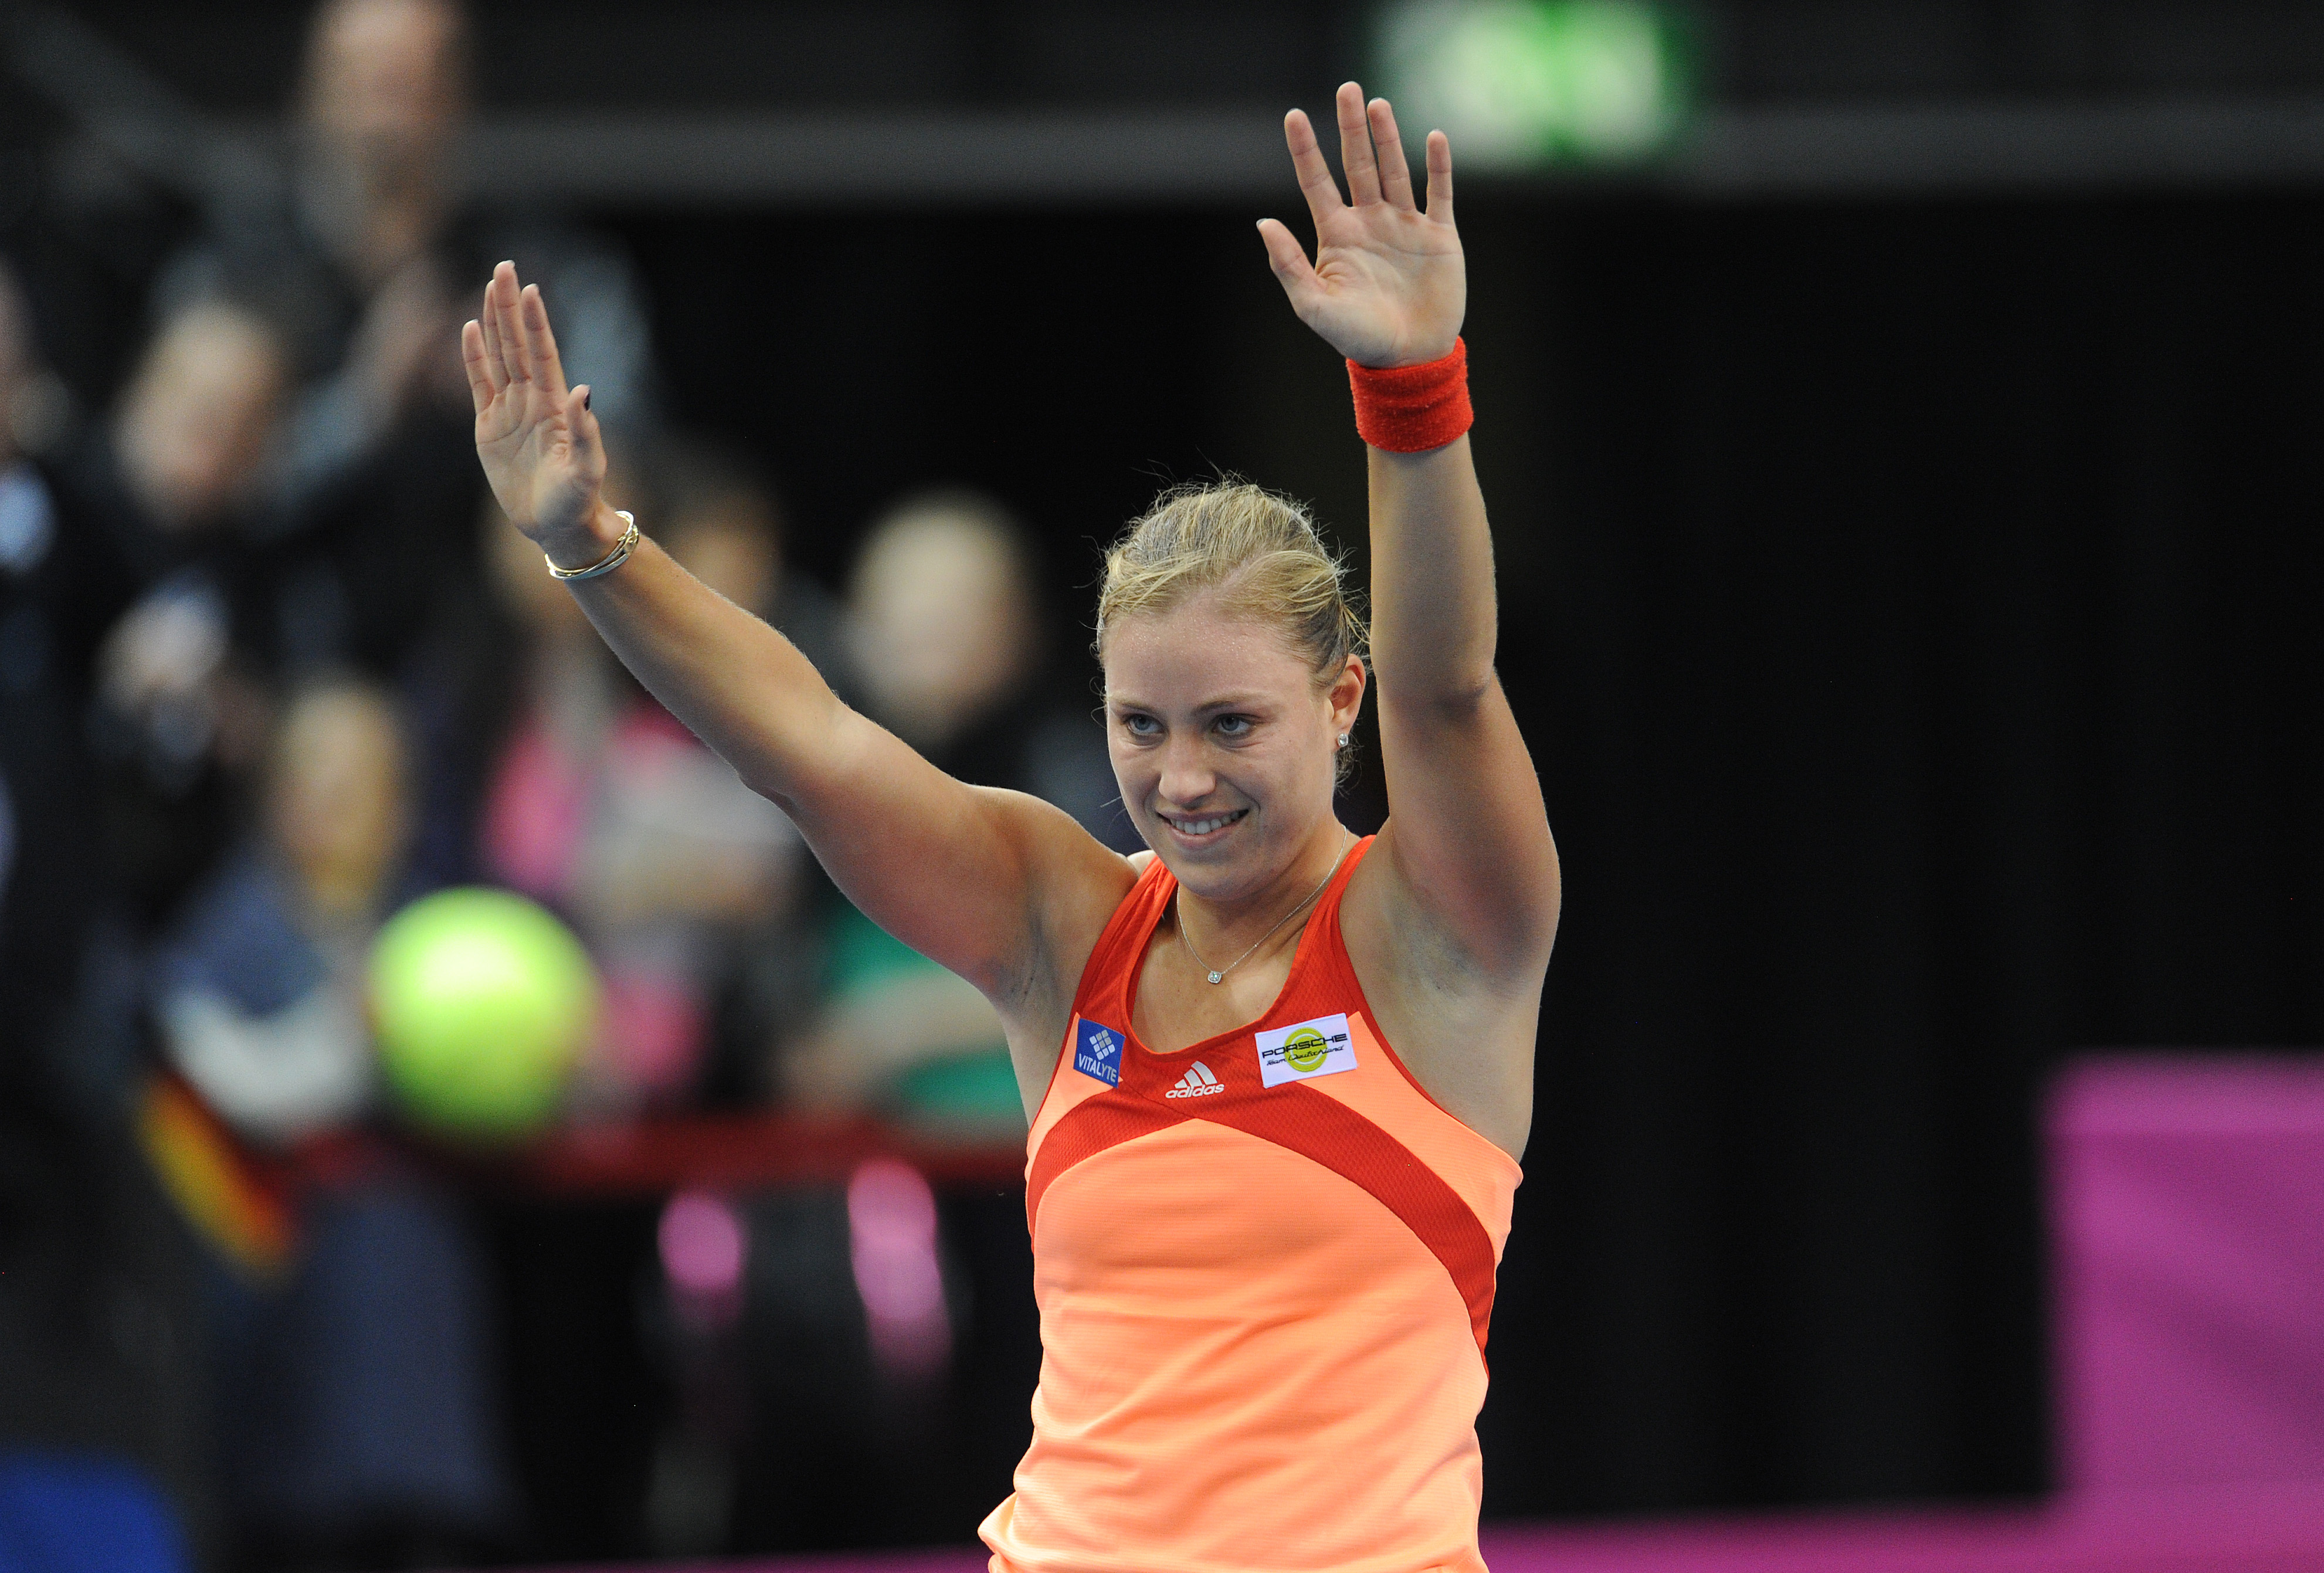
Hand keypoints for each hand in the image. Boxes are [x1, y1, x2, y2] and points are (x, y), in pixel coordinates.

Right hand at [461, 261, 613, 562]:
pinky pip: (478, 384)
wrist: (557, 526)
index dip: (536, 322)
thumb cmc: (577, 499)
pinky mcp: (489, 427)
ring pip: (498, 356)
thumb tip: (585, 392)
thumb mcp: (586, 470)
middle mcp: (532, 400)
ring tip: (490, 286)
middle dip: (511, 307)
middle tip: (504, 267)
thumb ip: (586, 433)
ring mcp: (509, 410)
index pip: (542, 353)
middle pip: (518, 344)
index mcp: (556, 405)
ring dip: (493, 323)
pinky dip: (473, 357)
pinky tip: (469, 329)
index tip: (531, 289)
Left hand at [1258, 83, 1463, 368]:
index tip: (1293, 115)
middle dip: (1351, 128)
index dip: (1305, 150)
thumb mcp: (1313, 305)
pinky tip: (1432, 137)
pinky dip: (1437, 166)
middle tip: (1348, 88)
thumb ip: (1288, 264)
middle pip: (1358, 164)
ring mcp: (1405, 226)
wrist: (1408, 359)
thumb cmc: (1356, 338)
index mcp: (1338, 236)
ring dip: (1388, 137)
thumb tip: (1263, 222)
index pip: (1317, 183)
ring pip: (1395, 170)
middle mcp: (1370, 223)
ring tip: (1377, 105)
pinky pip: (1439, 193)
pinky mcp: (1439, 236)